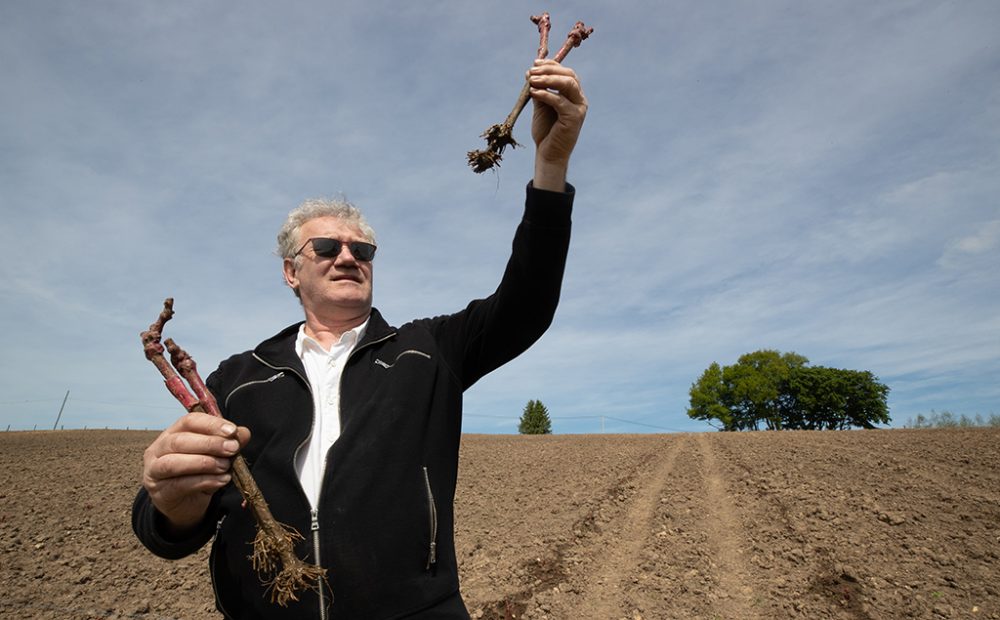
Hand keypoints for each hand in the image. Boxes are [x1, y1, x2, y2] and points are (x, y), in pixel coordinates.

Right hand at [141, 411, 250, 533]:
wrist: (185, 505)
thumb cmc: (199, 473)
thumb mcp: (216, 456)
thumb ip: (228, 443)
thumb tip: (244, 433)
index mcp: (173, 432)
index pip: (189, 421)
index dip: (211, 424)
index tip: (232, 431)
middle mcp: (159, 449)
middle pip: (180, 441)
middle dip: (209, 444)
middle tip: (232, 449)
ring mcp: (155, 470)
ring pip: (174, 463)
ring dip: (204, 463)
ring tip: (225, 466)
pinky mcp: (159, 491)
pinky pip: (180, 484)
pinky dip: (204, 481)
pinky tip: (221, 480)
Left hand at [528, 59, 587, 189]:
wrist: (548, 154)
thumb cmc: (546, 131)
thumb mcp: (541, 106)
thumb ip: (539, 90)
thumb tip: (529, 72)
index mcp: (573, 95)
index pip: (566, 73)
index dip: (551, 65)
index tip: (535, 64)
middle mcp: (579, 100)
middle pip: (569, 75)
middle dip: (549, 70)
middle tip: (532, 71)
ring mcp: (579, 108)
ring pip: (568, 84)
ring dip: (548, 79)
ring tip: (531, 80)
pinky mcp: (574, 118)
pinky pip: (560, 101)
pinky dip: (546, 94)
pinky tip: (533, 92)